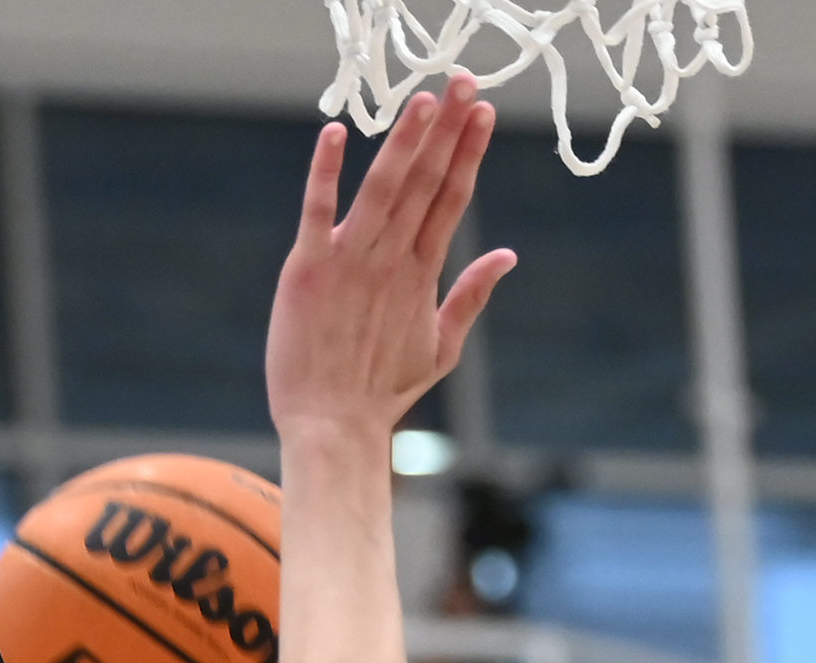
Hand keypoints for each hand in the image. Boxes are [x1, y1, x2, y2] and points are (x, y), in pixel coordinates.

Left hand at [266, 81, 516, 442]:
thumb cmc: (381, 392)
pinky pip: (317, 210)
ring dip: (404, 142)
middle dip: (447, 131)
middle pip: (425, 184)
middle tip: (464, 82)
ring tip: (424, 99)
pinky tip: (335, 132)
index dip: (466, 154)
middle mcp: (390, 260)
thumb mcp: (441, 348)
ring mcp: (349, 262)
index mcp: (422, 274)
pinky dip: (325, 172)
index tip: (482, 113)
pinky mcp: (307, 268)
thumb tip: (508, 255)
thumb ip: (472, 295)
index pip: (451, 200)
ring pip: (383, 189)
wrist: (333, 428)